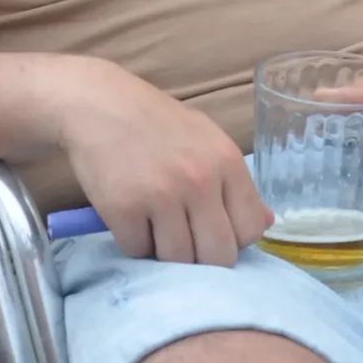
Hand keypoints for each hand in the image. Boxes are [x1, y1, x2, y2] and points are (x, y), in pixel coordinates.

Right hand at [54, 64, 269, 265]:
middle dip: (203, 258)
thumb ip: (237, 183)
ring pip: (179, 259)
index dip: (235, 240)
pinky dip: (136, 243)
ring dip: (167, 253)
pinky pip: (139, 251)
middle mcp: (199, 180)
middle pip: (219, 255)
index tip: (216, 233)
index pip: (251, 230)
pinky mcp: (123, 208)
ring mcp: (160, 195)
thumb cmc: (157, 121)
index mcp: (227, 161)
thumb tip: (265, 224)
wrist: (98, 103)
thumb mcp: (208, 140)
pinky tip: (133, 220)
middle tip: (187, 242)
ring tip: (157, 228)